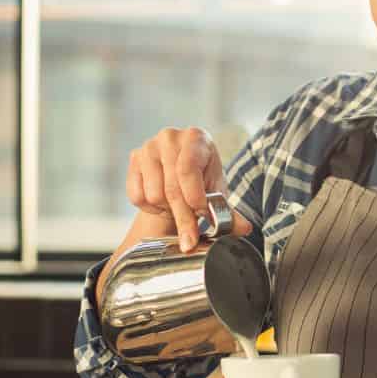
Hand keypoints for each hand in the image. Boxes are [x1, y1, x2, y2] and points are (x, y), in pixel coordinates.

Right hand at [125, 126, 251, 251]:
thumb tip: (243, 228)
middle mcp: (170, 137)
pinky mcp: (133, 159)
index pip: (188, 170)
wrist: (179, 173)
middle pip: (172, 187)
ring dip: (167, 209)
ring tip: (177, 204)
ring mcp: (149, 147)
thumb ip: (228, 212)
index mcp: (196, 137)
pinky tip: (162, 200)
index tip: (201, 216)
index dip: (194, 197)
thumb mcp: (216, 191)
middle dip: (183, 217)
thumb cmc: (201, 179)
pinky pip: (137, 196)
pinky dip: (150, 207)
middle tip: (189, 240)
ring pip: (154, 195)